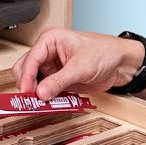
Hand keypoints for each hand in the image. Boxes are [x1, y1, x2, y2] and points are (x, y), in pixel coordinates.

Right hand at [11, 28, 144, 100]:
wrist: (120, 64)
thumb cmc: (104, 53)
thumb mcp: (80, 67)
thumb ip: (59, 81)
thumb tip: (40, 93)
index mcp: (50, 40)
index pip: (30, 59)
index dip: (26, 77)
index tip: (27, 93)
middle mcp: (47, 52)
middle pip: (25, 71)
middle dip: (28, 86)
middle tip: (33, 101)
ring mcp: (51, 67)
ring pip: (33, 83)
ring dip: (37, 94)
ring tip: (43, 104)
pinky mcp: (57, 80)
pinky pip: (45, 91)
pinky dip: (46, 99)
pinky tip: (52, 104)